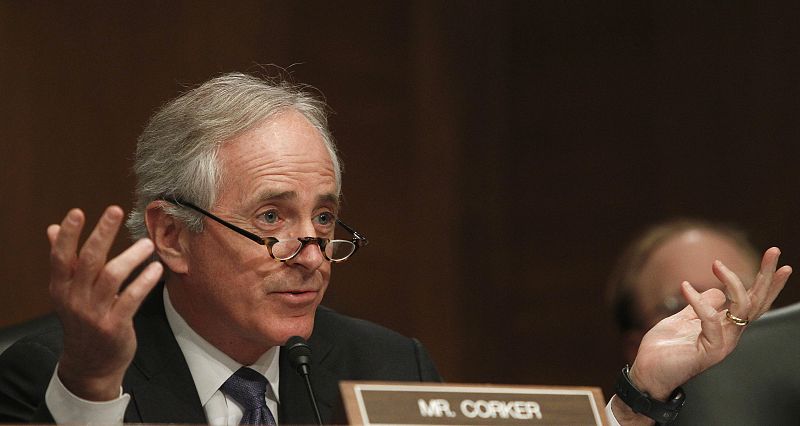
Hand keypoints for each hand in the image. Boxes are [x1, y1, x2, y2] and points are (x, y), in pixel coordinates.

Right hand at [48, 206, 162, 400]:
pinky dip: (144, 281)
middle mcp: (75, 298)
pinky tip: (155, 269)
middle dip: (102, 233)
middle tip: (116, 210)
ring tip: (147, 243)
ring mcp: (94, 313)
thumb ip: (63, 261)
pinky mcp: (114, 325)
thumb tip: (52, 228)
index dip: (68, 234)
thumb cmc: (82, 321)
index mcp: (61, 288)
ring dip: (131, 256)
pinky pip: (131, 298)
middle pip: (88, 260)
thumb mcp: (67, 293)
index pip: (60, 256)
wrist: (90, 365)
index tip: (77, 212)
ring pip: (112, 276)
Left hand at [611, 247, 790, 423]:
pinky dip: (699, 301)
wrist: (648, 372)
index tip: (776, 260)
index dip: (765, 282)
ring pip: (742, 308)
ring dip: (734, 282)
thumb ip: (702, 306)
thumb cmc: (665, 348)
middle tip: (774, 251)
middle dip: (766, 276)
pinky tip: (685, 287)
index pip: (752, 302)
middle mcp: (729, 334)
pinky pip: (711, 320)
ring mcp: (722, 343)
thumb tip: (717, 291)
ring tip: (717, 264)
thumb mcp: (683, 319)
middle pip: (756, 302)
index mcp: (725, 326)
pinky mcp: (709, 351)